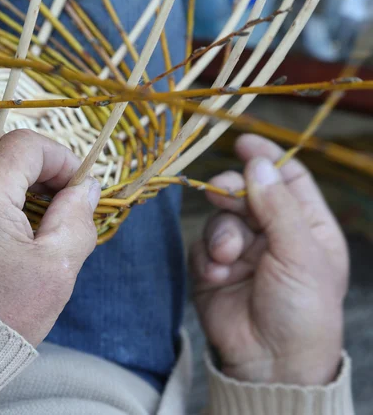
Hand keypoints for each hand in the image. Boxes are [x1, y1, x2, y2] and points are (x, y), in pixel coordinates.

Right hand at [191, 134, 348, 385]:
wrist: (271, 363)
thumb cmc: (303, 311)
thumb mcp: (301, 254)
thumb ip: (277, 206)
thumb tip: (259, 165)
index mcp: (306, 225)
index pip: (287, 179)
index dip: (266, 159)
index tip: (242, 143)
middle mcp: (272, 233)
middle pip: (246, 192)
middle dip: (231, 191)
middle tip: (222, 193)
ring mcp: (241, 250)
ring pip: (219, 218)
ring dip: (220, 233)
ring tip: (228, 258)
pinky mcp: (212, 269)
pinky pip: (200, 246)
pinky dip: (206, 257)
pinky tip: (218, 275)